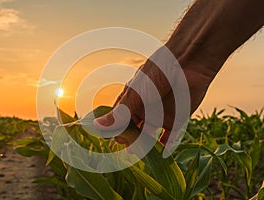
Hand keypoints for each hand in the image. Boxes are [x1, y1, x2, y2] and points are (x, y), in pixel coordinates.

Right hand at [93, 46, 212, 145]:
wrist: (188, 64)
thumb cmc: (157, 75)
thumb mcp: (135, 95)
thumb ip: (119, 113)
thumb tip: (96, 126)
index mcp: (132, 100)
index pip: (119, 119)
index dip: (115, 130)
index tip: (113, 141)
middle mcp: (144, 108)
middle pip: (133, 129)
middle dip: (129, 140)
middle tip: (128, 150)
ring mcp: (160, 115)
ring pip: (149, 135)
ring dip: (145, 146)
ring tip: (140, 155)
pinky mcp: (177, 120)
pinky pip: (169, 137)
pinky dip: (165, 146)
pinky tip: (161, 154)